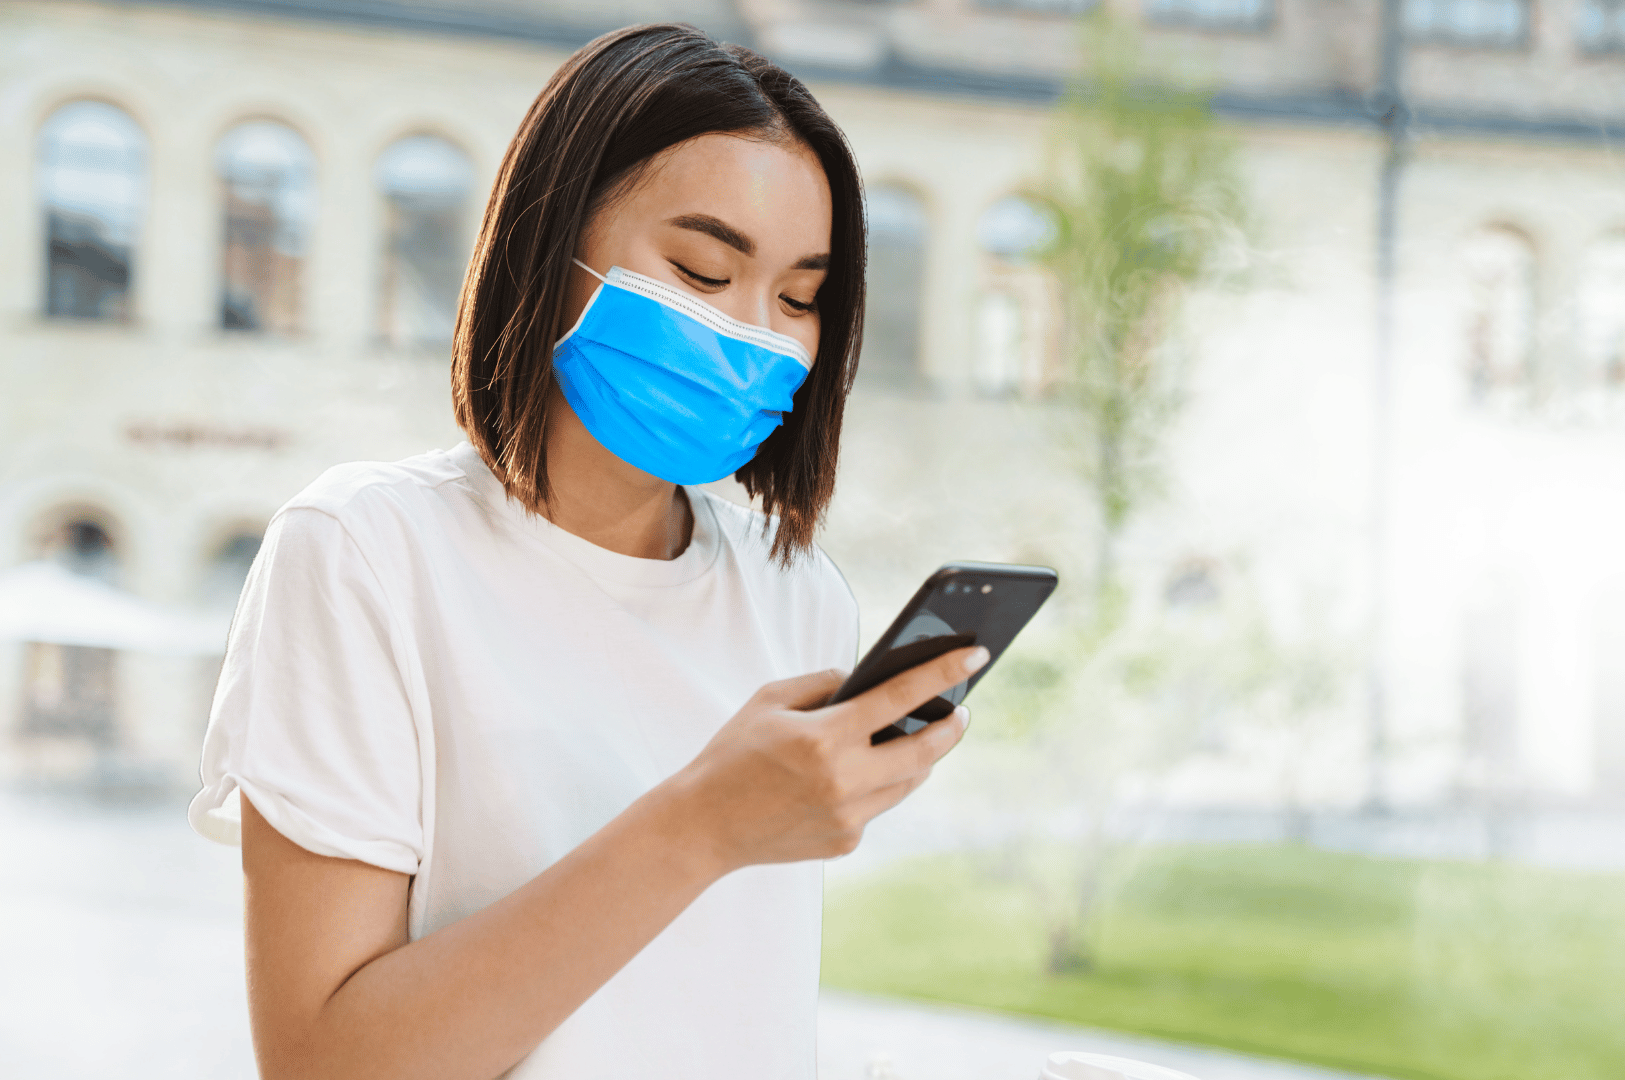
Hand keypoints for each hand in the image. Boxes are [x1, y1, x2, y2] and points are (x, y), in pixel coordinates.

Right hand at [668, 645, 988, 872]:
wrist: (702, 826)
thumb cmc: (733, 754)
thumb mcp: (770, 700)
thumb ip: (823, 684)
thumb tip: (867, 681)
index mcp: (824, 738)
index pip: (900, 697)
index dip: (943, 672)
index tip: (975, 655)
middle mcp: (843, 781)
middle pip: (924, 751)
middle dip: (950, 727)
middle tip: (962, 710)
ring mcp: (847, 817)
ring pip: (907, 782)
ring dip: (921, 757)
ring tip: (925, 735)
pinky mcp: (845, 842)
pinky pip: (877, 805)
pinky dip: (877, 784)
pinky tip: (865, 771)